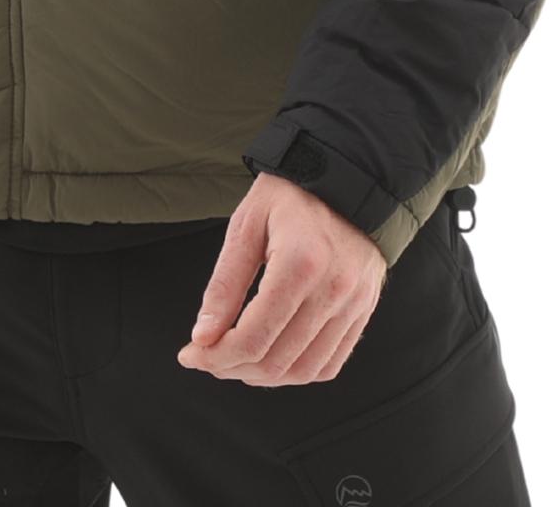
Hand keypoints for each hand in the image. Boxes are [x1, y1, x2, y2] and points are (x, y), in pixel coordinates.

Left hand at [176, 172, 386, 384]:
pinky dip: (296, 372)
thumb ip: (225, 283)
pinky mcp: (363, 311)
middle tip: (207, 358)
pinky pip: (329, 364)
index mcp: (301, 263)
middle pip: (276, 360)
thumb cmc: (292, 194)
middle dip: (232, 368)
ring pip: (303, 371)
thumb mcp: (247, 223)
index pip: (254, 336)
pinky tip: (271, 357)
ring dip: (262, 376)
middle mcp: (333, 290)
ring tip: (235, 360)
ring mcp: (354, 304)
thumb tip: (203, 337)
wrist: (348, 177)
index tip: (190, 354)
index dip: (216, 356)